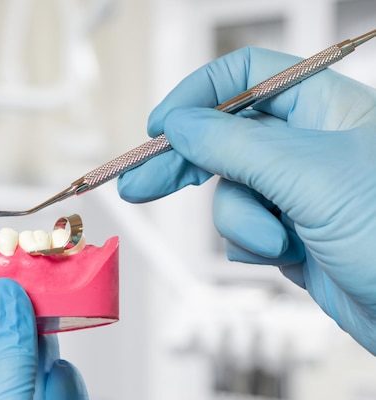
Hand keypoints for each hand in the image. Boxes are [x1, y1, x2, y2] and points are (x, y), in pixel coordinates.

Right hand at [118, 47, 375, 352]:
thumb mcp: (308, 176)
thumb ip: (234, 145)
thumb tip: (181, 125)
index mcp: (326, 108)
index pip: (246, 78)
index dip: (198, 95)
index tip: (160, 126)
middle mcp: (309, 145)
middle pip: (224, 137)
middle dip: (182, 163)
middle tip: (139, 184)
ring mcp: (298, 192)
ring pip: (230, 192)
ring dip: (243, 222)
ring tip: (278, 243)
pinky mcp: (290, 233)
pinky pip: (243, 229)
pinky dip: (252, 245)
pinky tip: (283, 255)